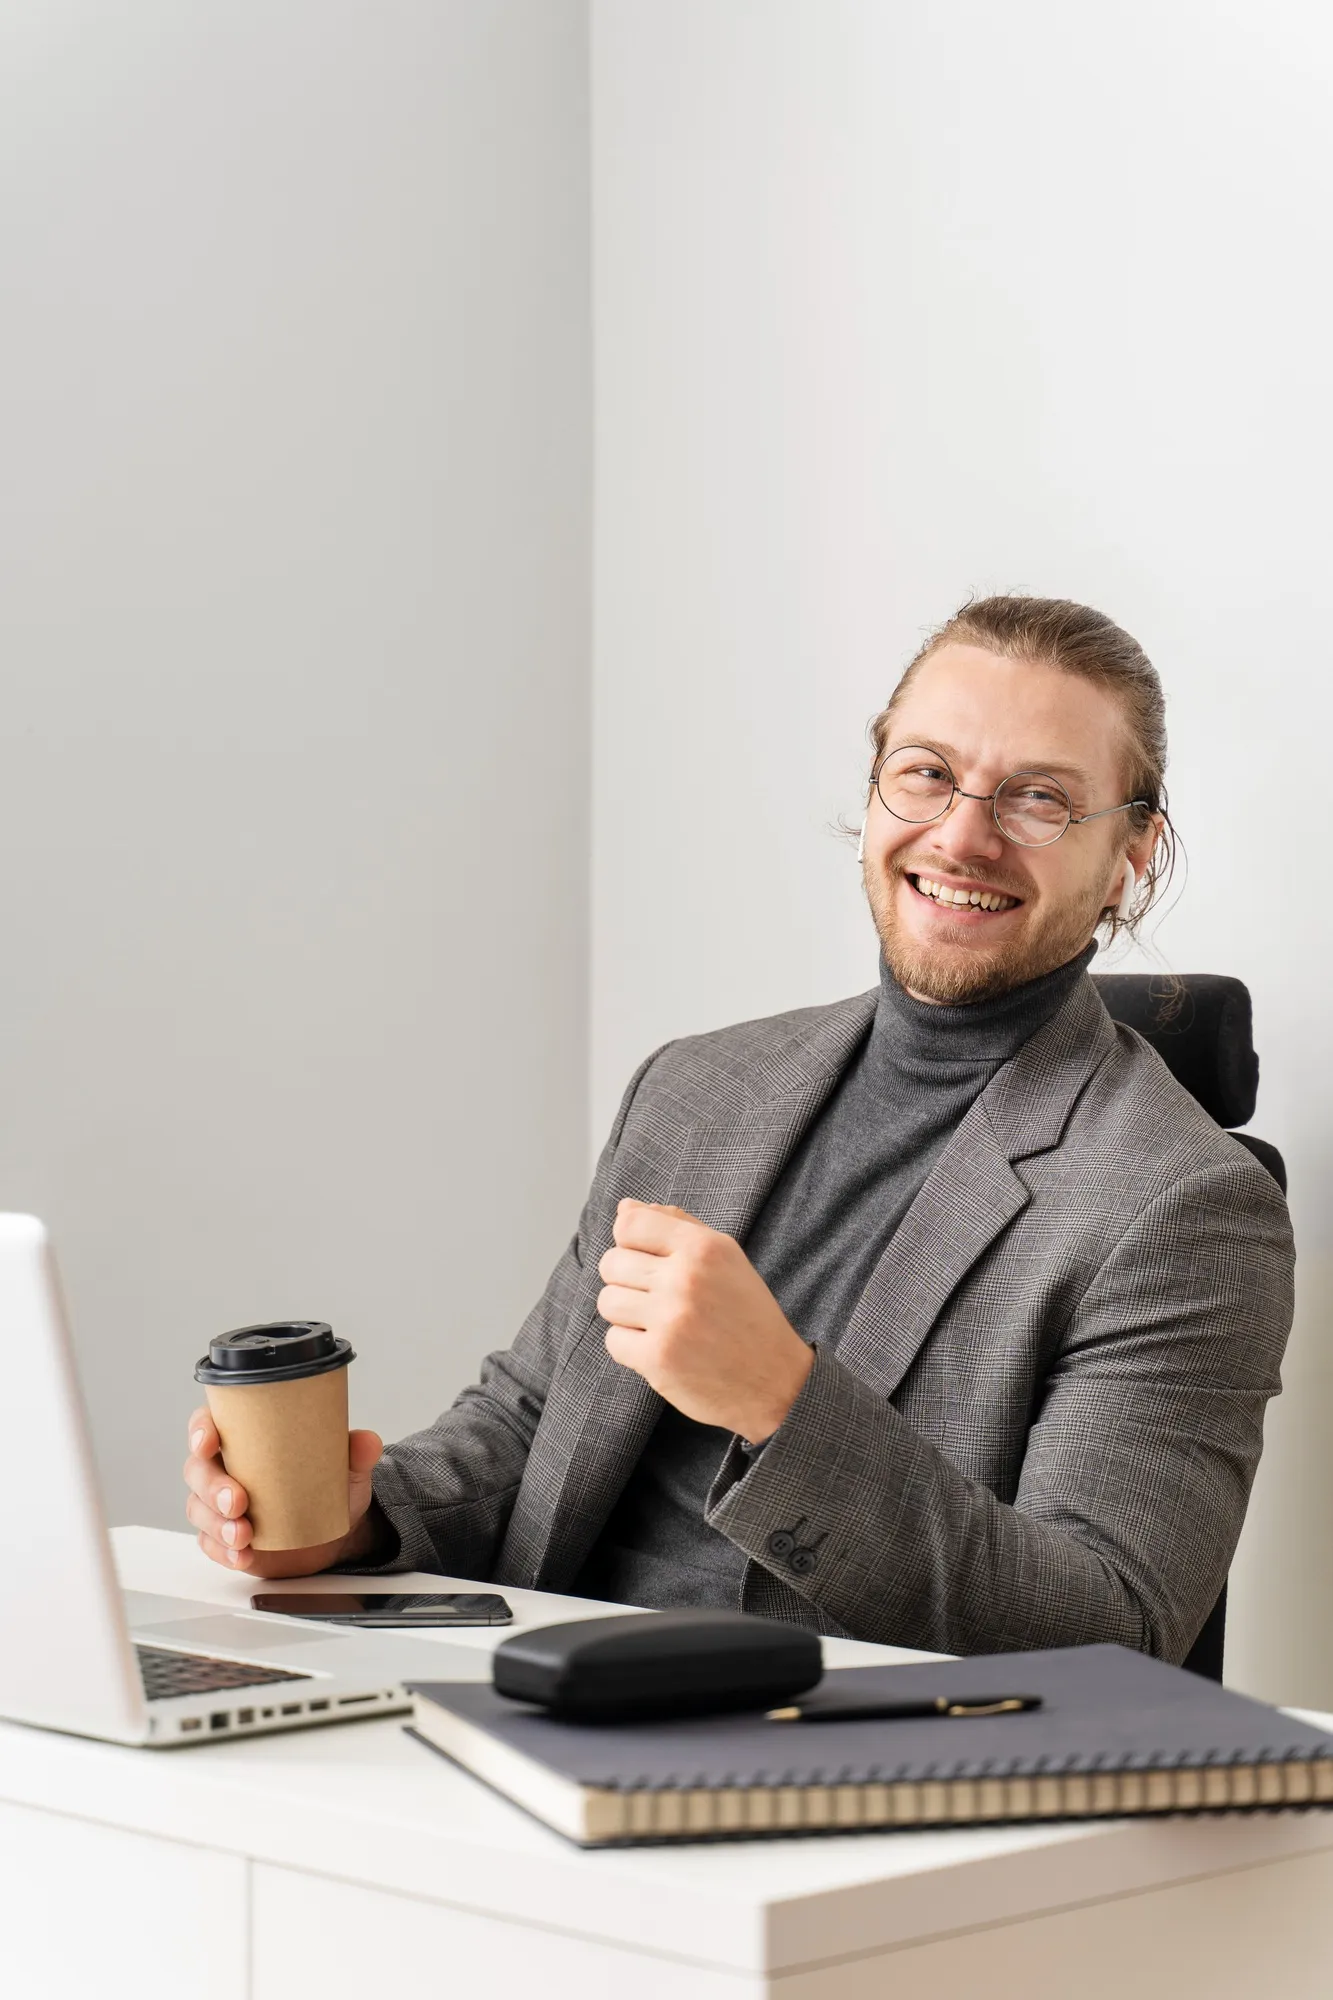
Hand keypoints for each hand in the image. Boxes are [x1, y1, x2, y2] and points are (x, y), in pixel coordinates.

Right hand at [182, 1408, 383, 1577]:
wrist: (337, 1531)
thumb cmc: (328, 1485)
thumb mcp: (346, 1466)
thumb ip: (356, 1452)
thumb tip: (367, 1441)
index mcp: (245, 1436)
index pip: (209, 1423)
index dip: (201, 1430)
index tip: (208, 1442)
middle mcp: (226, 1467)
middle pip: (198, 1471)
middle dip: (212, 1487)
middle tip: (238, 1501)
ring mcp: (221, 1504)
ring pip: (199, 1509)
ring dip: (216, 1524)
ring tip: (244, 1535)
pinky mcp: (225, 1538)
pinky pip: (211, 1544)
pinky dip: (224, 1551)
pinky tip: (242, 1555)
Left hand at [597, 1200, 814, 1443]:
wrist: (778, 1382)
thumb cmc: (747, 1315)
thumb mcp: (725, 1258)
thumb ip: (676, 1226)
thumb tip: (625, 1208)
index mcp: (704, 1247)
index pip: (630, 1224)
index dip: (629, 1242)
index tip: (646, 1260)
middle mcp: (686, 1278)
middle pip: (611, 1263)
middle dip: (626, 1280)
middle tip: (657, 1298)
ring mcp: (671, 1319)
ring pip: (608, 1301)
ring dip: (627, 1315)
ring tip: (658, 1323)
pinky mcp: (658, 1358)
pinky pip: (613, 1340)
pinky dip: (631, 1347)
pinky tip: (660, 1348)